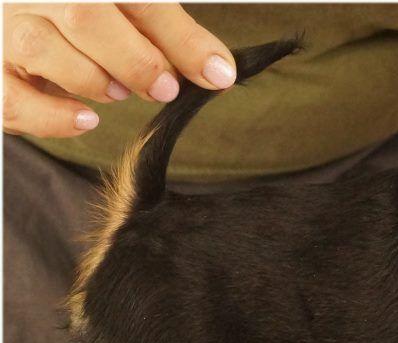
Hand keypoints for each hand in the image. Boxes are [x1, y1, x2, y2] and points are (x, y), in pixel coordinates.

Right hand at [4, 3, 235, 137]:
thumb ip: (170, 37)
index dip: (179, 38)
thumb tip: (220, 72)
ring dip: (94, 79)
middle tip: (163, 88)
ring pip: (41, 47)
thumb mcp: (128, 13)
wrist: (25, 12)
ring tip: (117, 91)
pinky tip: (86, 120)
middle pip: (84, 14)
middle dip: (137, 60)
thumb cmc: (90, 20)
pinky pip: (10, 96)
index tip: (216, 74)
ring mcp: (4, 23)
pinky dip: (51, 115)